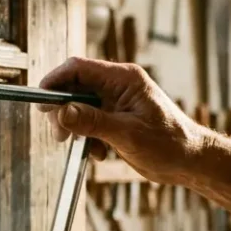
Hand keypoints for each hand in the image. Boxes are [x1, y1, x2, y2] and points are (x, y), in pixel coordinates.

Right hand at [39, 57, 207, 186]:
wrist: (190, 161)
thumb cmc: (168, 144)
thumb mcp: (127, 134)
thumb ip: (92, 122)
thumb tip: (62, 112)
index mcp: (124, 79)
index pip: (79, 68)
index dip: (55, 81)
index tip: (40, 101)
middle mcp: (119, 85)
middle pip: (75, 87)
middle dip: (63, 110)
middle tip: (61, 135)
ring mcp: (117, 101)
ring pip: (79, 106)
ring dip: (75, 127)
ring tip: (85, 147)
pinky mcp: (116, 118)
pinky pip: (90, 121)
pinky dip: (87, 137)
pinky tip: (99, 153)